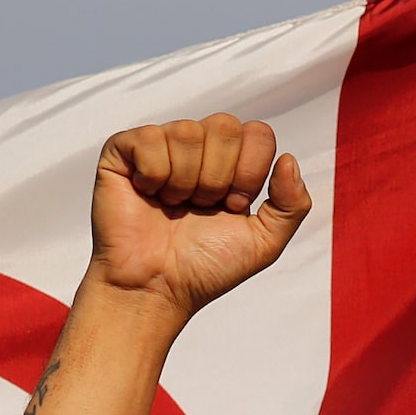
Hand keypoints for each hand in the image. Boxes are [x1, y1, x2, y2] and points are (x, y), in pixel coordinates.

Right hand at [91, 115, 311, 319]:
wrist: (157, 288)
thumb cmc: (204, 268)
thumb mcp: (264, 243)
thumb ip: (292, 206)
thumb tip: (289, 159)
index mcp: (232, 162)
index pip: (258, 133)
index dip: (249, 173)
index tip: (231, 207)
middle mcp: (198, 148)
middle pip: (226, 126)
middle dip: (218, 177)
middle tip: (201, 207)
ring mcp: (161, 146)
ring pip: (188, 131)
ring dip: (185, 181)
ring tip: (172, 207)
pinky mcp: (123, 151)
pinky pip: (150, 137)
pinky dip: (154, 174)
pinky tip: (147, 194)